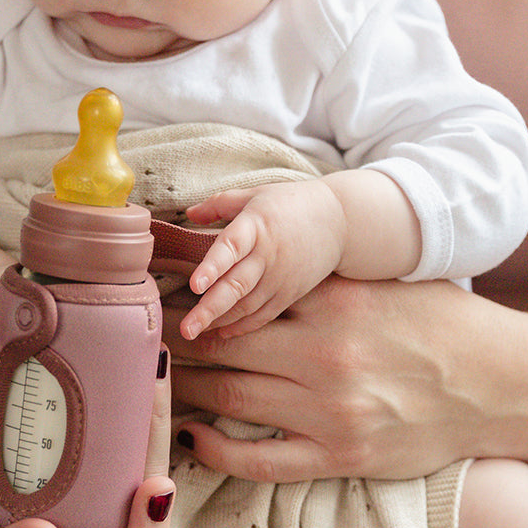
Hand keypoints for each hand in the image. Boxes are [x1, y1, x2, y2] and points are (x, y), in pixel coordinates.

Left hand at [167, 275, 507, 480]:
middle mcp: (325, 356)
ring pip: (229, 398)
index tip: (155, 298)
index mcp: (333, 303)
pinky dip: (217, 451)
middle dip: (174, 342)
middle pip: (222, 347)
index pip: (240, 298)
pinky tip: (191, 437)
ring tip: (152, 381)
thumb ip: (315, 278)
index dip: (191, 299)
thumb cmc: (437, 323)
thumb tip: (246, 268)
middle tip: (137, 339)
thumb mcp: (378, 284)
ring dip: (183, 389)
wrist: (499, 384)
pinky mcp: (339, 458)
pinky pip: (260, 460)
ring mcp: (331, 413)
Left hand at [181, 181, 343, 339]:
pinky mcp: (290, 293)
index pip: (231, 247)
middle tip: (186, 329)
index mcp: (256, 226)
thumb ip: (219, 204)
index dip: (213, 266)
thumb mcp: (255, 195)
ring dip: (219, 320)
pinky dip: (242, 326)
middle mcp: (268, 255)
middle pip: (236, 285)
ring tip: (193, 332)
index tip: (195, 285)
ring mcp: (280, 278)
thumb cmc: (291, 203)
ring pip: (247, 305)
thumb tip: (189, 214)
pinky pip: (263, 315)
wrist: (341, 221)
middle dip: (209, 308)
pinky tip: (220, 332)